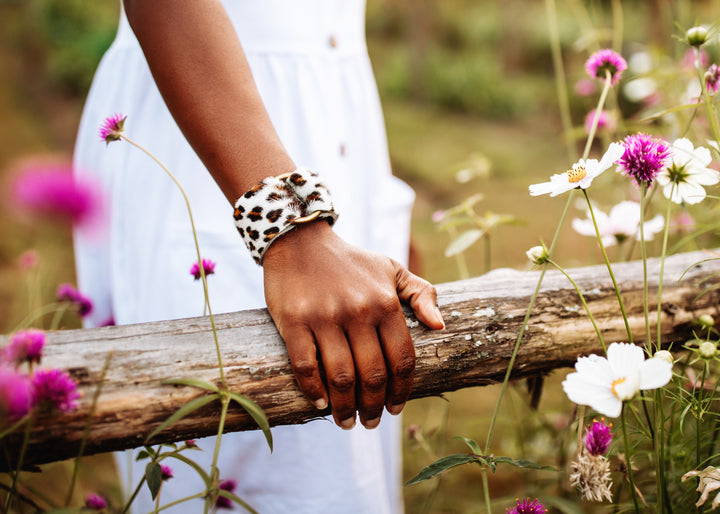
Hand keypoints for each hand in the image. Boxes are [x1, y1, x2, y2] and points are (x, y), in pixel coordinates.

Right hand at [263, 221, 443, 428]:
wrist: (300, 240)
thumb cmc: (350, 261)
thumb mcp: (391, 269)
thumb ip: (421, 294)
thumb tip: (440, 326)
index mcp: (385, 302)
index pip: (401, 358)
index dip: (401, 390)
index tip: (395, 408)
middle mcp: (358, 311)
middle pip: (373, 374)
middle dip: (374, 406)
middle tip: (370, 422)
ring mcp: (324, 317)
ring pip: (341, 376)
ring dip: (345, 407)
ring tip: (346, 422)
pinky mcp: (293, 321)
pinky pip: (306, 365)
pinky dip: (314, 391)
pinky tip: (321, 403)